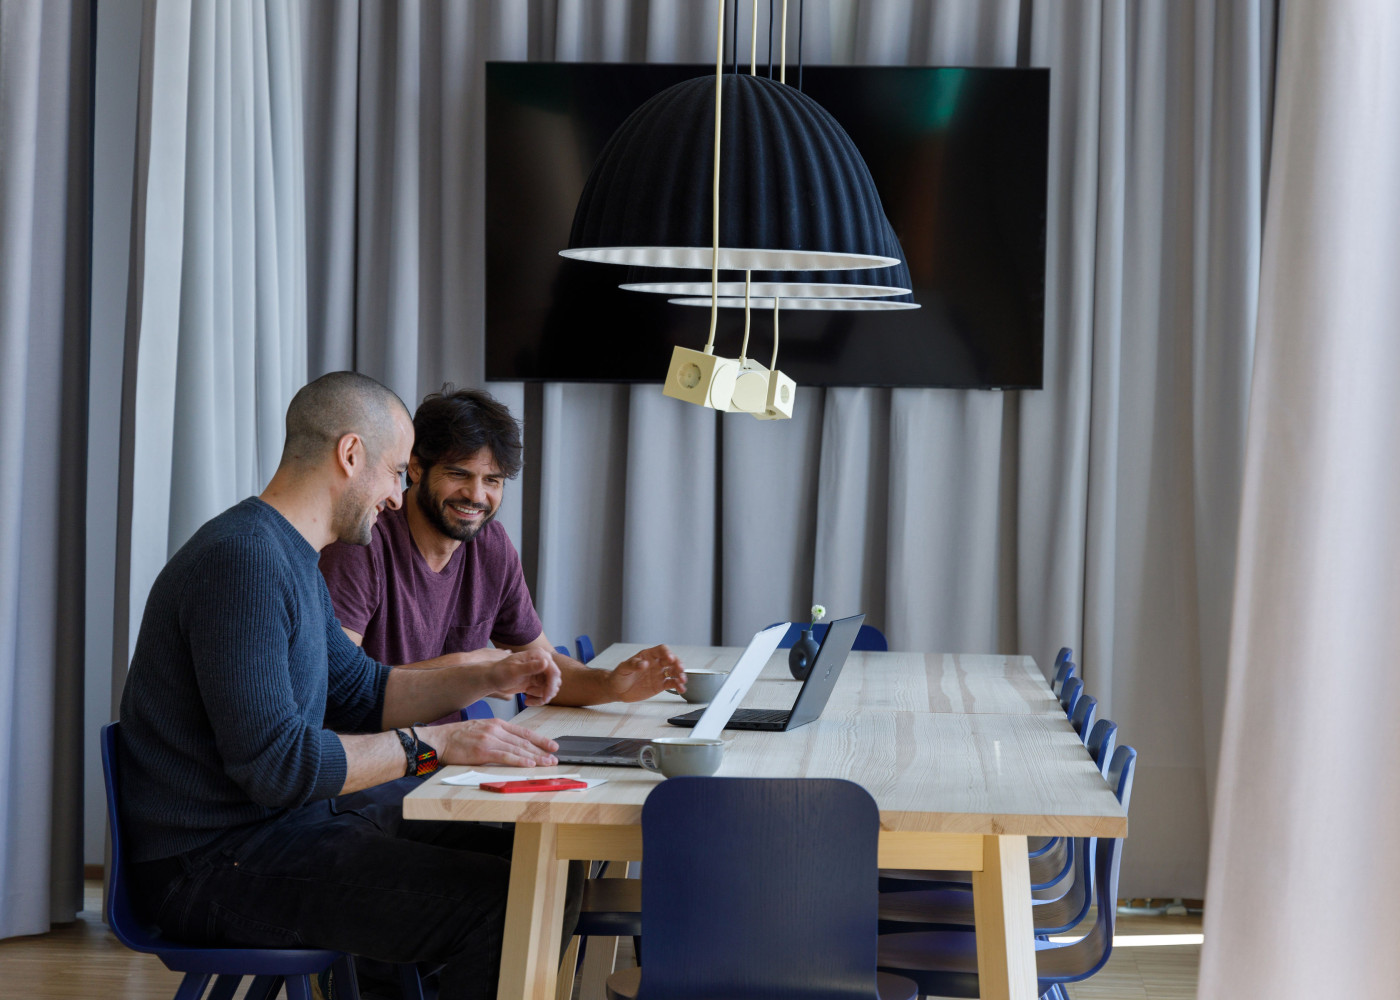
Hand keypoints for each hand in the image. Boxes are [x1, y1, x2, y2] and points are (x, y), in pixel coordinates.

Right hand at [423, 718, 558, 767]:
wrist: (438, 739)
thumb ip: (496, 733)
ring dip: (535, 757)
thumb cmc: (457, 736)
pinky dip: (519, 760)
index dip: (540, 739)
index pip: (523, 732)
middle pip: (524, 740)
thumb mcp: (480, 728)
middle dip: (542, 749)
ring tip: (548, 762)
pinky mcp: (483, 751)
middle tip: (555, 756)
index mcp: (496, 723)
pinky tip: (529, 764)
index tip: (552, 745)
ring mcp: (490, 739)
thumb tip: (511, 743)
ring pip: (518, 749)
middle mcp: (496, 729)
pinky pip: (505, 756)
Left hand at [487, 647, 561, 705]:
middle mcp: (542, 662)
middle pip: (555, 680)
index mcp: (538, 655)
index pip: (553, 670)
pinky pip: (545, 693)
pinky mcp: (538, 682)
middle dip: (548, 692)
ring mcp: (541, 672)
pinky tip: (527, 700)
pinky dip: (538, 699)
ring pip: (552, 688)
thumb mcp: (514, 670)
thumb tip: (546, 662)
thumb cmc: (500, 672)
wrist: (493, 679)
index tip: (546, 696)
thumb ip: (530, 667)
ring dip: (542, 696)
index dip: (552, 684)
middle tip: (538, 699)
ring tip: (528, 697)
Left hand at [607, 644, 685, 702]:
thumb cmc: (619, 676)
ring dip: (680, 675)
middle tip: (680, 668)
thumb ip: (633, 665)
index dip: (667, 652)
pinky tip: (681, 689)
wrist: (617, 690)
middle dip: (677, 663)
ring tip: (682, 680)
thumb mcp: (623, 669)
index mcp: (648, 655)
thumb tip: (644, 663)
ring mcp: (659, 674)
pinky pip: (671, 684)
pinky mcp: (660, 685)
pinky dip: (678, 686)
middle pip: (671, 660)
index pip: (661, 650)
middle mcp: (656, 663)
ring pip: (674, 672)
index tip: (670, 658)